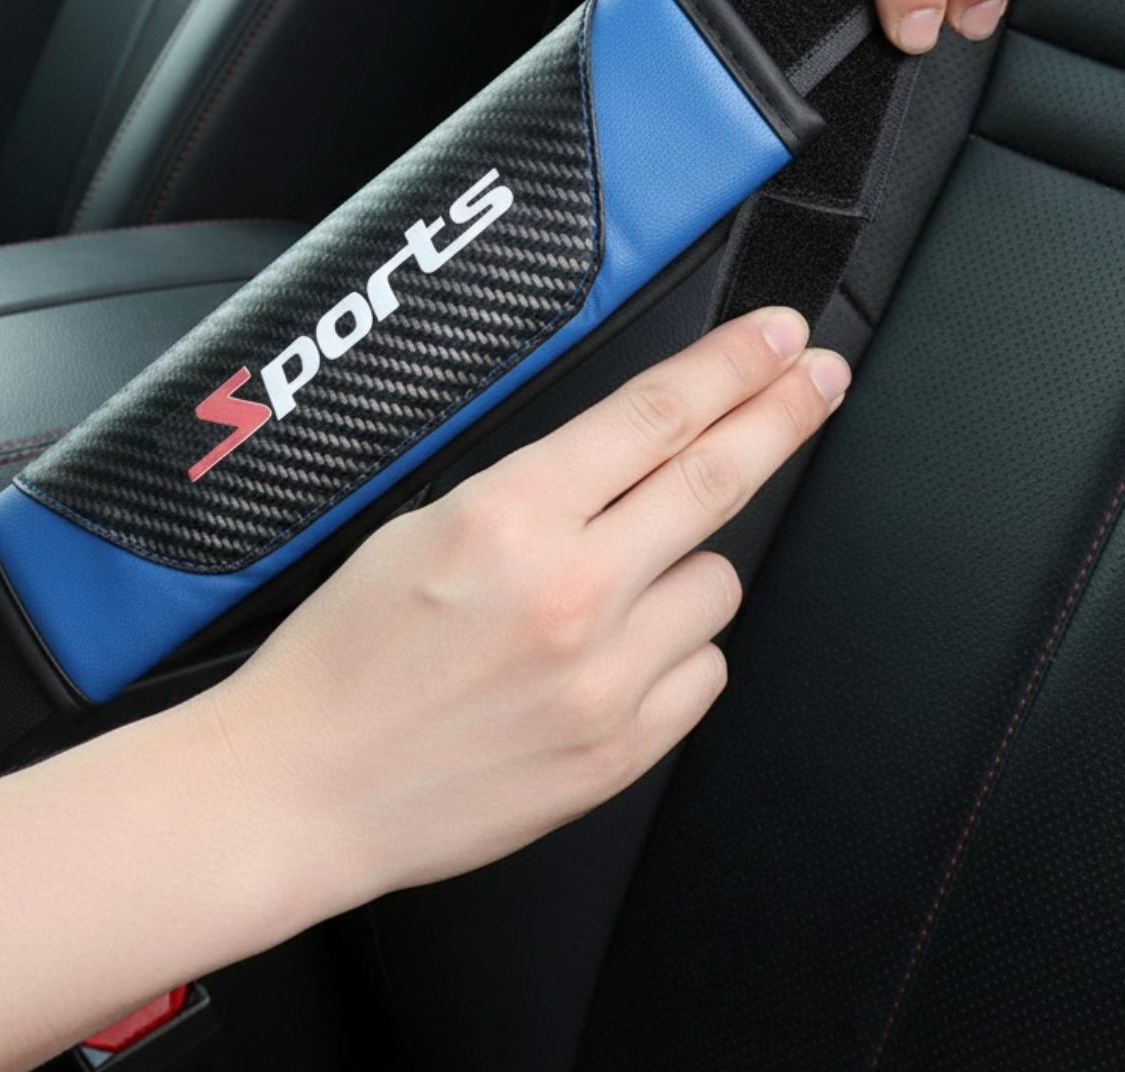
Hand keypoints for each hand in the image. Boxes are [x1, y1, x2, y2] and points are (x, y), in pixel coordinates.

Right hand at [203, 307, 850, 903]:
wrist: (305, 787)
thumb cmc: (344, 652)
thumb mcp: (423, 521)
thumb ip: (539, 485)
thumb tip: (632, 452)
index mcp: (512, 516)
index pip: (658, 413)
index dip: (734, 363)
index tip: (780, 337)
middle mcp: (572, 592)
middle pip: (719, 478)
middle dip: (782, 413)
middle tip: (818, 377)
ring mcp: (605, 679)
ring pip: (718, 582)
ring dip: (685, 565)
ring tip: (610, 587)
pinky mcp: (620, 751)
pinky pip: (703, 669)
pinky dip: (674, 648)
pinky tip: (613, 653)